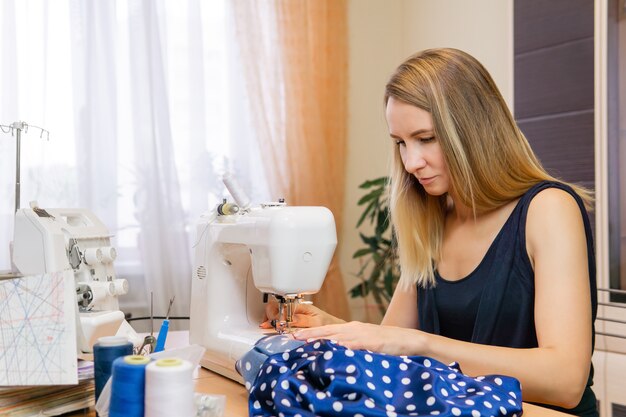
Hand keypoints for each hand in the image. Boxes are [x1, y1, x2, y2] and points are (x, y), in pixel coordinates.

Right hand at [260, 298, 343, 328]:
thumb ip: (303, 320)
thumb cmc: (326, 324)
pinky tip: (268, 326)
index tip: (276, 325)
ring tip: (266, 326)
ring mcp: (289, 312)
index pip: (282, 306)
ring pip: (273, 309)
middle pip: (274, 305)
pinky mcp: (288, 317)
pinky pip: (275, 316)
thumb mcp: (317, 322)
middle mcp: (293, 307)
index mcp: (300, 306)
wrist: (331, 326)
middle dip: (269, 315)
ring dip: (268, 317)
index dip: (276, 315)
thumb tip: (290, 318)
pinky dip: (270, 320)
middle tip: (269, 325)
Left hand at [292, 321, 424, 355]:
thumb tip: (336, 351)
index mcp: (352, 328)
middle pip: (327, 330)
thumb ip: (351, 346)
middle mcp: (354, 328)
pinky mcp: (369, 341)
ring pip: (336, 335)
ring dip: (320, 338)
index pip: (328, 330)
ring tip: (306, 340)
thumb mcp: (365, 344)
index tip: (298, 335)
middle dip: (310, 334)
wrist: (406, 340)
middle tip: (293, 336)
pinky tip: (332, 347)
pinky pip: (352, 343)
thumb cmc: (387, 343)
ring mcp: (361, 334)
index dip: (312, 333)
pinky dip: (341, 345)